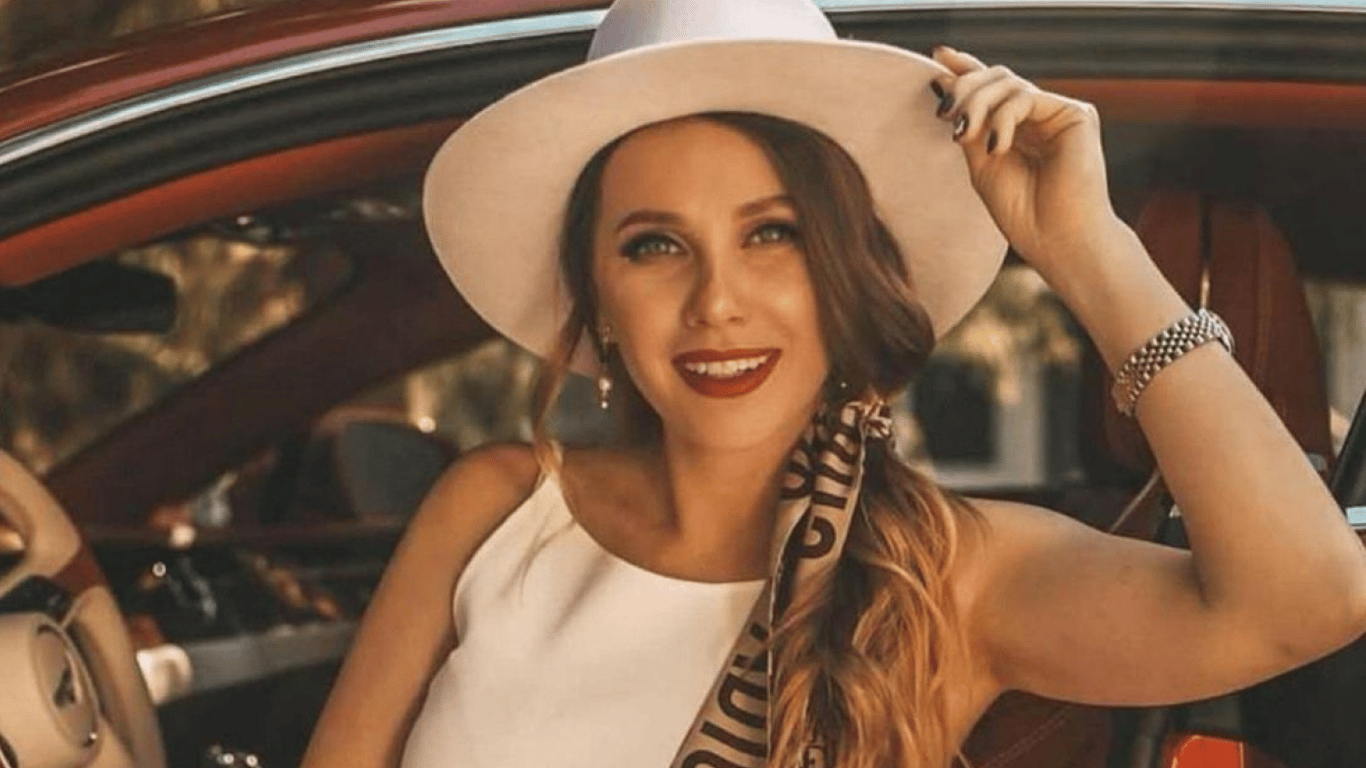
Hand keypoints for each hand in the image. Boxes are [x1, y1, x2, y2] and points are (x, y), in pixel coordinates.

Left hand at [930, 47, 1122, 276]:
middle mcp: (1039, 115)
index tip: (937, 56)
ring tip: (963, 135)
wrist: (1056, 240)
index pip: (990, 87)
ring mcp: (1058, 113)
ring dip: (976, 103)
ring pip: (1007, 82)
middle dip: (964, 89)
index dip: (965, 67)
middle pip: (996, 77)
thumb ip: (966, 124)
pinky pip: (1025, 97)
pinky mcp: (1076, 114)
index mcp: (1016, 127)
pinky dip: (1002, 118)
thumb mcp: (980, 163)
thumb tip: (941, 81)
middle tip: (944, 115)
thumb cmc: (1021, 212)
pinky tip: (997, 147)